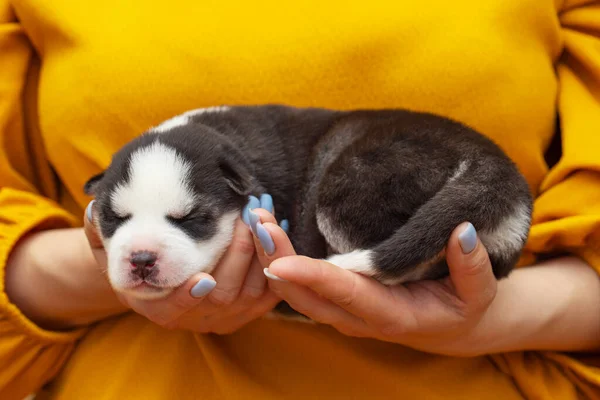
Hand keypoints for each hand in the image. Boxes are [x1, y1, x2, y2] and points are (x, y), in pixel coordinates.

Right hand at [85, 195, 281, 333]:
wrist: (164, 277)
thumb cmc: (138, 257)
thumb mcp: (112, 247)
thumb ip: (101, 232)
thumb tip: (97, 209)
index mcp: (159, 308)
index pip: (175, 308)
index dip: (188, 296)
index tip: (201, 277)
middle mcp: (195, 318)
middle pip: (224, 296)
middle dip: (239, 254)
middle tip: (247, 216)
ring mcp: (226, 316)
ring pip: (253, 292)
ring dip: (263, 252)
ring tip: (263, 214)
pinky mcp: (250, 309)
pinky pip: (271, 292)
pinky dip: (278, 261)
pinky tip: (277, 229)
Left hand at [254, 219, 503, 355]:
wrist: (449, 326)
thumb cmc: (463, 306)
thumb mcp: (479, 291)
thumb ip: (472, 265)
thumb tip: (462, 230)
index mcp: (392, 316)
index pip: (346, 295)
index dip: (313, 279)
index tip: (279, 263)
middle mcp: (358, 318)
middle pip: (307, 297)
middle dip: (277, 261)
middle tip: (258, 222)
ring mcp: (343, 312)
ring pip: (296, 294)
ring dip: (272, 258)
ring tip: (256, 219)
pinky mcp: (335, 301)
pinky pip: (300, 286)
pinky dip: (280, 261)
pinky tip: (269, 231)